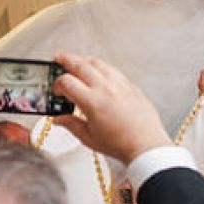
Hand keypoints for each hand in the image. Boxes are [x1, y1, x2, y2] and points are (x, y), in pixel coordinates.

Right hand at [52, 52, 168, 167]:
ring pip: (97, 63)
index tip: (57, 91)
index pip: (66, 82)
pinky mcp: (129, 85)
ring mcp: (119, 84)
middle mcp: (105, 88)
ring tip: (76, 62)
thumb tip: (59, 119)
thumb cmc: (121, 145)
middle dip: (65, 60)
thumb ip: (71, 124)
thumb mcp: (89, 138)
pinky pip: (111, 69)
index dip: (57, 85)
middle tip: (58, 58)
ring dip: (83, 60)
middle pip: (80, 65)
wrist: (146, 145)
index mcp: (92, 102)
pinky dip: (100, 66)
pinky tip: (97, 71)